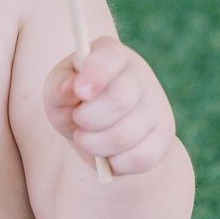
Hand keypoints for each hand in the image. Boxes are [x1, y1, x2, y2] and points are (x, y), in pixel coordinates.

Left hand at [44, 35, 175, 176]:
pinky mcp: (162, 139)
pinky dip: (115, 163)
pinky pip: (139, 158)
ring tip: (85, 139)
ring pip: (124, 135)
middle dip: (87, 118)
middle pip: (118, 100)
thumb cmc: (75, 104)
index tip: (80, 91)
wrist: (98, 133)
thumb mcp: (58, 91)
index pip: (110, 57)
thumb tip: (72, 88)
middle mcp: (140, 77)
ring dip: (94, 144)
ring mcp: (156, 108)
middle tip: (78, 120)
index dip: (94, 75)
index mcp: (112, 55)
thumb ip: (59, 85)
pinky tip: (108, 154)